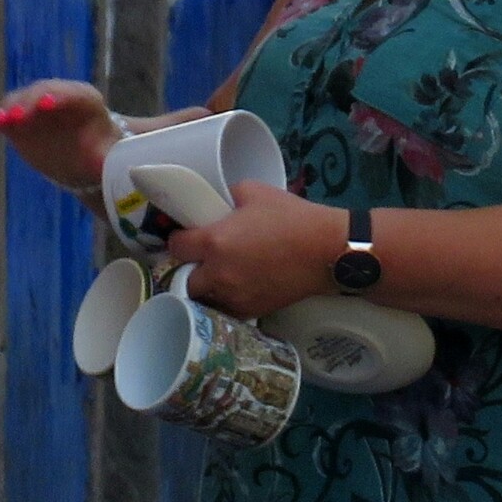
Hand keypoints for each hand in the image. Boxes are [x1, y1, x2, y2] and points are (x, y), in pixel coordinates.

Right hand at [0, 80, 126, 191]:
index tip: (47, 103)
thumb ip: (106, 157)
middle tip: (17, 116)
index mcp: (84, 98)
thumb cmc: (100, 154)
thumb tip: (107, 169)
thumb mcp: (108, 155)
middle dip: (28, 103)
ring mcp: (33, 106)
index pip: (71, 93)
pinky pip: (2, 117)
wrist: (84, 159)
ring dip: (6, 111)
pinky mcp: (16, 121)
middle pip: (39, 92)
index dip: (59, 96)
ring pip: (17, 102)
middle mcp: (56, 96)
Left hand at [160, 174, 345, 321]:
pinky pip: (227, 309)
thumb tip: (221, 203)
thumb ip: (228, 196)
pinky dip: (228, 301)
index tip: (187, 237)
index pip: (175, 247)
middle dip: (190, 270)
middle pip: (184, 281)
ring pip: (205, 299)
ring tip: (219, 277)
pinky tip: (238, 289)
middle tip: (202, 260)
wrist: (326, 251)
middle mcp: (218, 273)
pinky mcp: (253, 310)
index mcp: (213, 241)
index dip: (179, 239)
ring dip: (207, 289)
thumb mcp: (255, 191)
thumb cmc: (293, 218)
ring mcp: (235, 296)